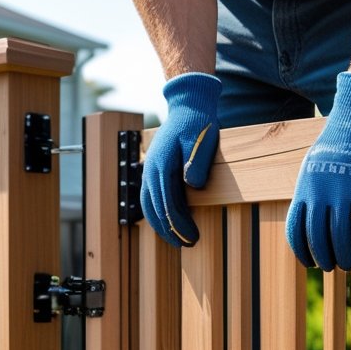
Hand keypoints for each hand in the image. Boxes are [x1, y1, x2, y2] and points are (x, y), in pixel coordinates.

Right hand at [141, 72, 221, 246]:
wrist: (188, 105)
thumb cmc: (198, 123)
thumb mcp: (202, 140)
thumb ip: (197, 163)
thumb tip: (192, 185)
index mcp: (162, 165)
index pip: (168, 204)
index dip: (179, 224)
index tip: (191, 237)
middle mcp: (151, 170)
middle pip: (155, 209)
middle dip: (170, 230)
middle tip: (185, 244)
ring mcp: (149, 170)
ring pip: (148, 205)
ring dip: (160, 225)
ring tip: (176, 239)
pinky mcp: (152, 170)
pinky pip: (149, 197)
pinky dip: (156, 213)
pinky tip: (167, 222)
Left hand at [286, 72, 350, 271]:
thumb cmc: (333, 145)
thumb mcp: (311, 169)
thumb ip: (310, 194)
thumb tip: (312, 216)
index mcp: (304, 191)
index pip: (296, 230)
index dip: (302, 252)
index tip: (309, 263)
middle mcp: (319, 194)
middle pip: (318, 238)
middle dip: (324, 258)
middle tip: (332, 267)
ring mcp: (340, 192)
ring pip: (341, 235)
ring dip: (345, 255)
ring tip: (349, 264)